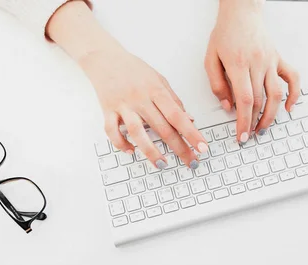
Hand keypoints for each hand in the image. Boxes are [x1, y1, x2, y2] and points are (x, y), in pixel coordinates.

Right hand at [80, 46, 206, 168]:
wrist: (104, 57)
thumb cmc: (134, 69)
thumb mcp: (159, 80)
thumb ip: (173, 100)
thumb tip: (189, 120)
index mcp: (156, 90)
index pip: (178, 116)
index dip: (191, 133)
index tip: (202, 147)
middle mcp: (140, 98)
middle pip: (162, 127)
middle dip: (179, 148)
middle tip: (191, 162)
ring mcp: (123, 105)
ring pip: (137, 131)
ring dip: (150, 151)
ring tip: (162, 164)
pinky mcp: (107, 110)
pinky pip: (112, 130)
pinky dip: (121, 143)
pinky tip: (131, 151)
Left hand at [205, 0, 299, 142]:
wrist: (241, 12)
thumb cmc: (225, 35)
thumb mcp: (210, 59)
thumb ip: (217, 85)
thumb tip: (228, 107)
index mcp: (238, 64)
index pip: (245, 100)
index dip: (244, 121)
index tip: (241, 136)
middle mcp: (258, 63)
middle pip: (260, 101)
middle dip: (254, 123)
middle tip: (248, 136)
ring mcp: (271, 61)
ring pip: (276, 94)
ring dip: (271, 115)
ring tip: (262, 128)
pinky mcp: (279, 59)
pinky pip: (292, 78)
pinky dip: (294, 94)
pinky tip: (289, 108)